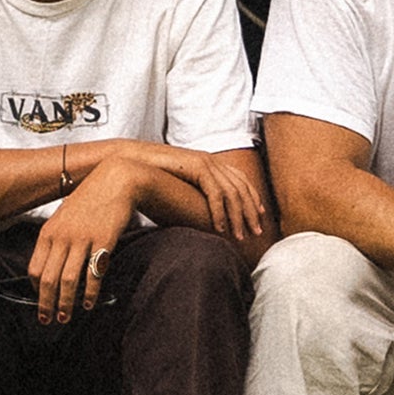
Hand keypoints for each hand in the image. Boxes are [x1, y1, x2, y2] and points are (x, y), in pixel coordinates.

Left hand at [29, 161, 134, 322]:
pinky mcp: (103, 242)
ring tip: (65, 317)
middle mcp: (62, 237)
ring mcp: (82, 240)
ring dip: (65, 303)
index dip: (35, 291)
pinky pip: (93, 274)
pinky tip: (88, 303)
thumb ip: (54, 239)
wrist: (115, 180)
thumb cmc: (89, 200)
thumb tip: (47, 265)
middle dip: (46, 304)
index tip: (40, 303)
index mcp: (48, 232)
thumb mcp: (63, 217)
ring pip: (68, 280)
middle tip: (47, 320)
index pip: (34, 269)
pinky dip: (90, 293)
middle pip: (48, 279)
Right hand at [146, 144, 271, 245]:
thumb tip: (198, 211)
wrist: (133, 159)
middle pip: (241, 188)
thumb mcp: (179, 185)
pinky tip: (221, 228)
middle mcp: (211, 161)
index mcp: (209, 162)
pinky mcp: (197, 167)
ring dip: (238, 216)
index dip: (253, 198)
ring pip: (232, 193)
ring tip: (240, 235)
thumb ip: (192, 194)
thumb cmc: (152, 175)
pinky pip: (215, 193)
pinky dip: (220, 212)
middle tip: (257, 232)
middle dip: (252, 212)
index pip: (241, 180)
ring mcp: (205, 162)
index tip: (260, 216)